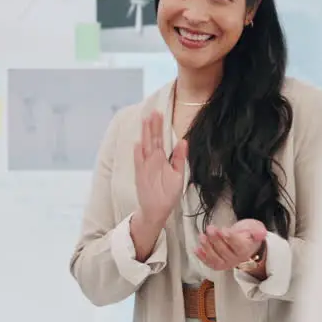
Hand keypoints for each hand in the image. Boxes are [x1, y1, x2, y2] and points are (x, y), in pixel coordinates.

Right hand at [133, 111, 186, 225]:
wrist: (159, 210)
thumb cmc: (168, 193)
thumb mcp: (179, 174)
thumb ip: (180, 158)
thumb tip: (183, 141)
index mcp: (162, 158)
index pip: (160, 138)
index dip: (159, 126)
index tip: (160, 113)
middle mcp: (153, 160)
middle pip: (152, 139)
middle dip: (152, 126)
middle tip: (153, 111)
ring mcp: (146, 167)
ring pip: (145, 147)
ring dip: (145, 134)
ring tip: (145, 121)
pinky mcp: (141, 175)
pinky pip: (139, 163)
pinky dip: (138, 154)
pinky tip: (138, 143)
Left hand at [195, 219, 267, 271]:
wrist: (245, 244)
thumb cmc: (248, 234)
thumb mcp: (255, 228)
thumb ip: (257, 231)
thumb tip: (261, 233)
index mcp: (246, 249)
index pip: (239, 246)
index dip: (231, 238)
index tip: (224, 230)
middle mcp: (237, 259)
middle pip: (225, 251)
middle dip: (216, 239)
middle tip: (210, 228)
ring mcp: (227, 263)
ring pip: (216, 259)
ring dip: (207, 248)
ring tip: (202, 236)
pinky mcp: (218, 264)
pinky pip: (210, 263)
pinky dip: (202, 257)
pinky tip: (196, 249)